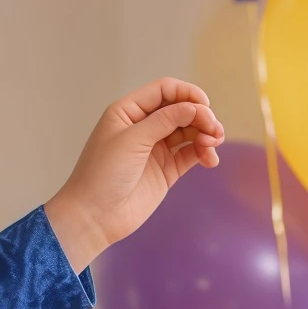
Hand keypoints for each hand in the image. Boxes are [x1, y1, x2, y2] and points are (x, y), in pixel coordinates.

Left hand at [43, 79, 223, 273]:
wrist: (93, 217)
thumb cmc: (102, 175)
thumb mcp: (132, 140)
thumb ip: (164, 120)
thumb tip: (195, 106)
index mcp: (128, 112)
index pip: (164, 91)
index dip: (187, 94)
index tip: (204, 105)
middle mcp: (143, 127)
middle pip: (181, 109)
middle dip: (201, 116)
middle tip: (213, 131)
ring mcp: (156, 148)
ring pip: (190, 131)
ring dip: (206, 134)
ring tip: (213, 145)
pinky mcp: (166, 170)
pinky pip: (191, 153)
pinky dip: (204, 152)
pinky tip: (210, 159)